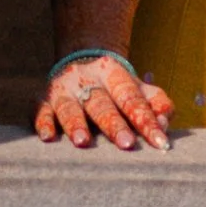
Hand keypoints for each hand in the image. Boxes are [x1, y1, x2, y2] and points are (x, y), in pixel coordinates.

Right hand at [34, 51, 172, 152]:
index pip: (132, 97)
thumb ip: (156, 103)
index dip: (146, 120)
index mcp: (113, 73)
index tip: (160, 142)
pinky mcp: (43, 100)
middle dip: (114, 124)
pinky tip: (48, 137)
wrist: (80, 62)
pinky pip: (40, 111)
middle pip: (101, 103)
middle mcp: (87, 79)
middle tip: (127, 144)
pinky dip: (43, 123)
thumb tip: (164, 122)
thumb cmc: (116, 87)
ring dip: (76, 123)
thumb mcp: (138, 88)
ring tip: (82, 141)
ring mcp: (63, 89)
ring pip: (69, 107)